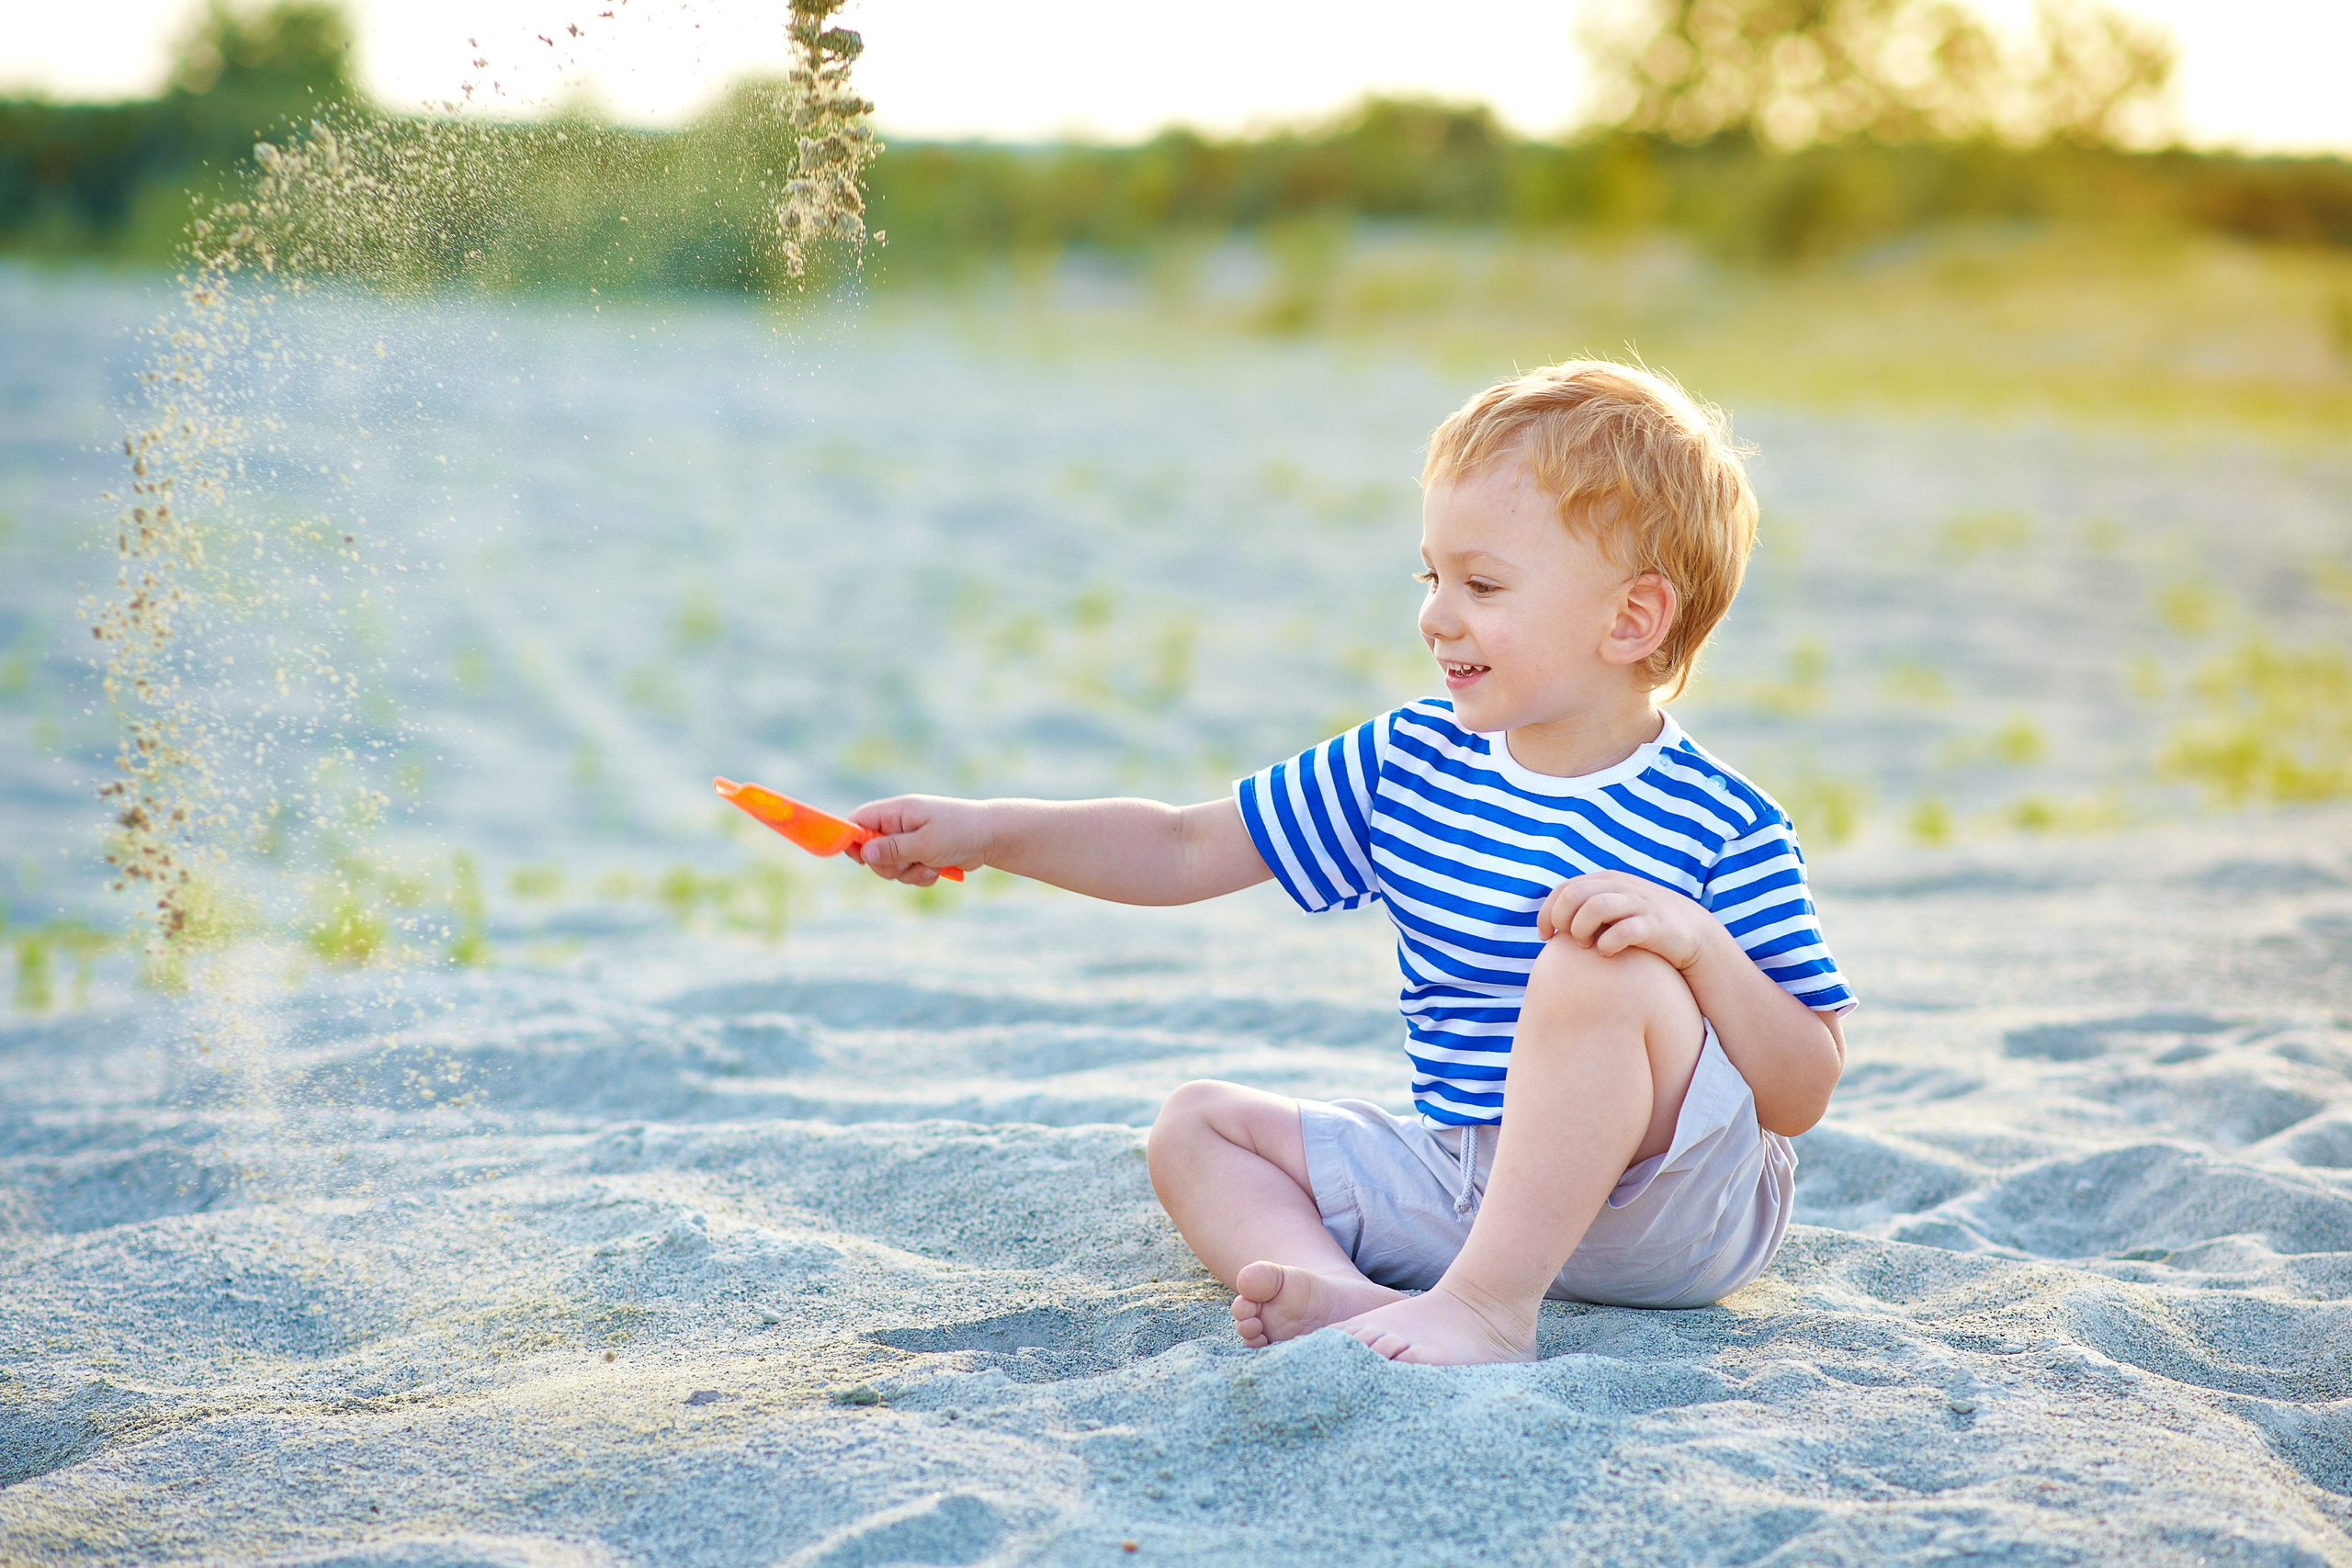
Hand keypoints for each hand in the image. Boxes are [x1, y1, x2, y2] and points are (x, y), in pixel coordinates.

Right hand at [850, 795, 990, 885]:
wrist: (991, 837)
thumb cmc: (959, 831)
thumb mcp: (925, 842)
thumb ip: (893, 849)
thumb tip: (864, 853)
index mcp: (896, 812)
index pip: (858, 820)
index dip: (852, 839)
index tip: (860, 859)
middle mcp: (899, 825)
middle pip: (870, 851)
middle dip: (888, 865)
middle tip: (909, 863)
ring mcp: (909, 841)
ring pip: (890, 867)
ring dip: (908, 874)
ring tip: (930, 865)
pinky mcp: (920, 855)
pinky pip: (907, 874)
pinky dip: (920, 877)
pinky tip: (937, 870)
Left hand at [1536, 871, 1714, 969]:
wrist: (1693, 933)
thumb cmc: (1643, 926)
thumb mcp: (1614, 908)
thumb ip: (1586, 908)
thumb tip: (1550, 924)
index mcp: (1606, 881)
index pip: (1563, 889)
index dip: (1546, 913)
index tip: (1546, 937)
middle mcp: (1620, 887)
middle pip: (1573, 895)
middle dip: (1562, 921)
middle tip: (1570, 941)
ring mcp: (1638, 904)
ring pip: (1594, 907)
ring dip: (1582, 930)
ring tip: (1586, 946)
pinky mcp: (1654, 925)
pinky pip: (1622, 931)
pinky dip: (1608, 944)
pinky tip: (1607, 953)